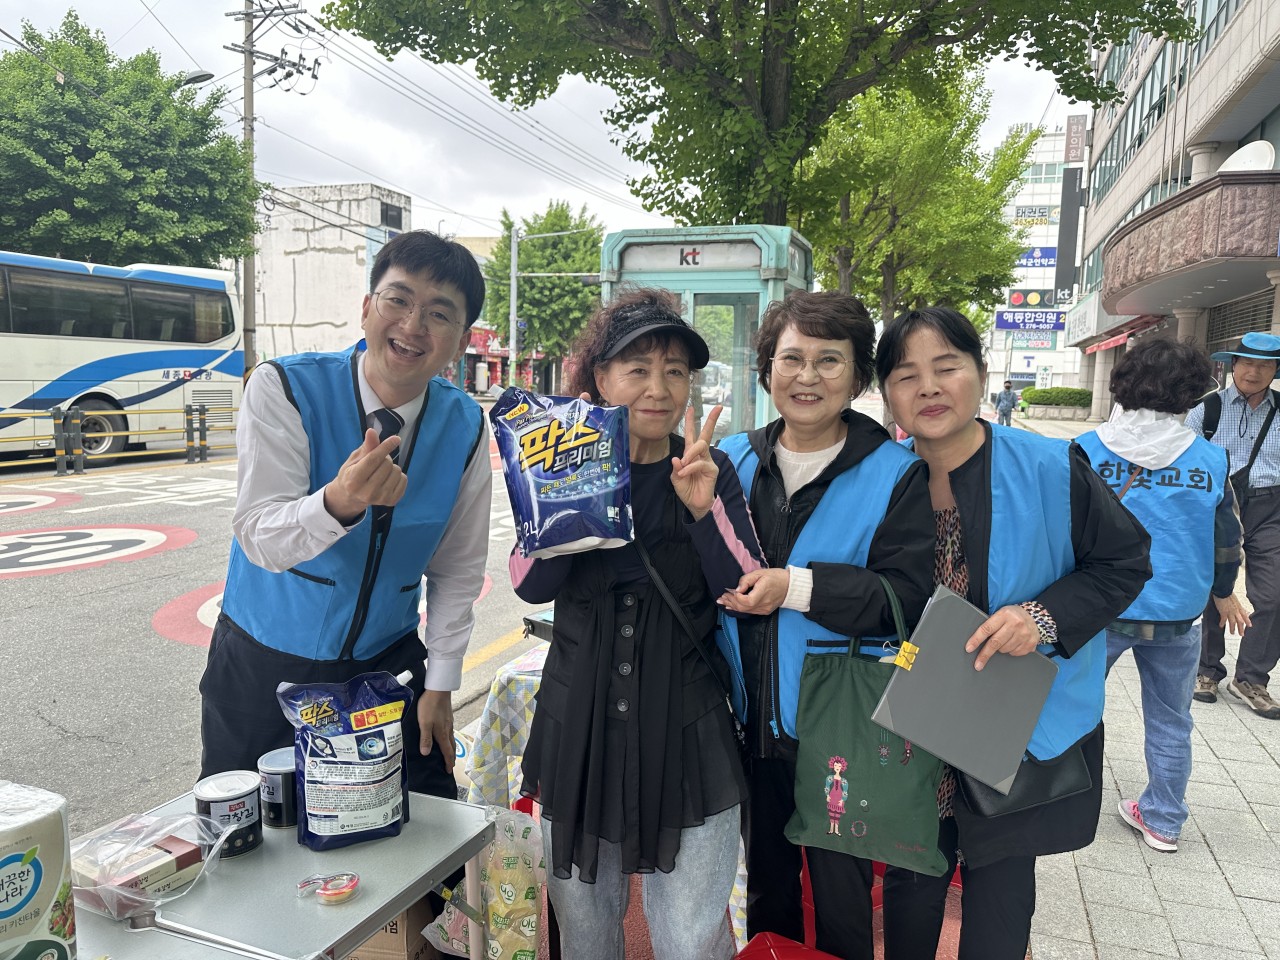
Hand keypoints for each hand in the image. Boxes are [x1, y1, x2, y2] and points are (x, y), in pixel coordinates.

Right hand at [322, 428, 405, 523]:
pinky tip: (387, 479)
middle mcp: (367, 492)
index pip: (373, 460)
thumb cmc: (352, 474)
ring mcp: (380, 499)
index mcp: (354, 480)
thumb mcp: (354, 460)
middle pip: (387, 464)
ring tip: (380, 472)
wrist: (351, 497)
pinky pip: (404, 479)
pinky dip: (398, 476)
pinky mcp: (391, 502)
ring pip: (397, 471)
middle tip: (376, 463)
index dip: (385, 447)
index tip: (396, 438)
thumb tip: (372, 431)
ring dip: (391, 467)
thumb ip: (366, 447)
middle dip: (384, 458)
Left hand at [417, 689, 455, 771]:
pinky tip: (446, 735)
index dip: (448, 762)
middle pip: (451, 746)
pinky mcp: (448, 716)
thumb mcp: (424, 723)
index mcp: (442, 733)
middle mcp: (448, 729)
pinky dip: (449, 738)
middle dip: (451, 757)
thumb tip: (426, 753)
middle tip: (451, 765)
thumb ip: (425, 738)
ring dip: (451, 748)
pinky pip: (450, 731)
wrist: (438, 689)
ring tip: (449, 753)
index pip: (447, 751)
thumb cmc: (430, 706)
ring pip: (451, 738)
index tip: (449, 771)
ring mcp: (449, 722)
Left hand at [671, 405, 722, 519]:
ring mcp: (707, 461)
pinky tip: (684, 473)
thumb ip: (676, 468)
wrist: (695, 504)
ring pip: (701, 446)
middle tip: (718, 408)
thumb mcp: (676, 479)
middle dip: (712, 420)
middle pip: (706, 434)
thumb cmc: (686, 489)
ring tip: (683, 463)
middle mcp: (701, 455)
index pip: (691, 435)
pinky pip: (700, 463)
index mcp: (690, 454)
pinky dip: (690, 467)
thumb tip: (676, 459)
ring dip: (689, 453)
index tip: (690, 408)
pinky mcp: (712, 469)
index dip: (691, 421)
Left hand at [719, 567, 789, 615]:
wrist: (790, 586)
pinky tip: (731, 606)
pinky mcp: (764, 611)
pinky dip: (740, 609)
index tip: (731, 591)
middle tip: (721, 597)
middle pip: (744, 607)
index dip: (736, 598)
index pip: (747, 601)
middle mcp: (764, 604)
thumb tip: (736, 589)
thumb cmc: (775, 577)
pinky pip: (749, 612)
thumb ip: (746, 580)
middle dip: (731, 602)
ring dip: (733, 606)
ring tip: (723, 601)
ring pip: (745, 611)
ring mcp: (764, 609)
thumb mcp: (760, 573)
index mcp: (764, 592)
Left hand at [964, 604, 1041, 670]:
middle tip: (977, 664)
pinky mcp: (1031, 644)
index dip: (976, 640)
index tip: (969, 648)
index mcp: (1005, 615)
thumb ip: (991, 624)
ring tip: (1005, 639)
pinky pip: (1014, 653)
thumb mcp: (1001, 613)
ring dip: (1000, 648)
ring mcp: (1024, 634)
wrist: (1036, 617)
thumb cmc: (1013, 616)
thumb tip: (975, 641)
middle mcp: (1015, 624)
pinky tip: (1014, 642)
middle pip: (995, 643)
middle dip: (984, 655)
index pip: (987, 629)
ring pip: (1004, 649)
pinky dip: (1010, 651)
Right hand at [1214, 594, 1252, 634]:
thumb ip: (1236, 604)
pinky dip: (1222, 623)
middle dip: (1241, 628)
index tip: (1249, 626)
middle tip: (1242, 634)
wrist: (1223, 590)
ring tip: (1232, 633)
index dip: (1247, 621)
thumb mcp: (1235, 599)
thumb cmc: (1227, 593)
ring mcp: (1230, 612)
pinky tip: (1221, 626)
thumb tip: (1236, 606)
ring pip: (1233, 622)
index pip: (1245, 616)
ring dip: (1233, 628)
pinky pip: (1224, 620)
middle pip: (1240, 621)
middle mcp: (1236, 611)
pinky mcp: (1223, 612)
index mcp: (1239, 607)